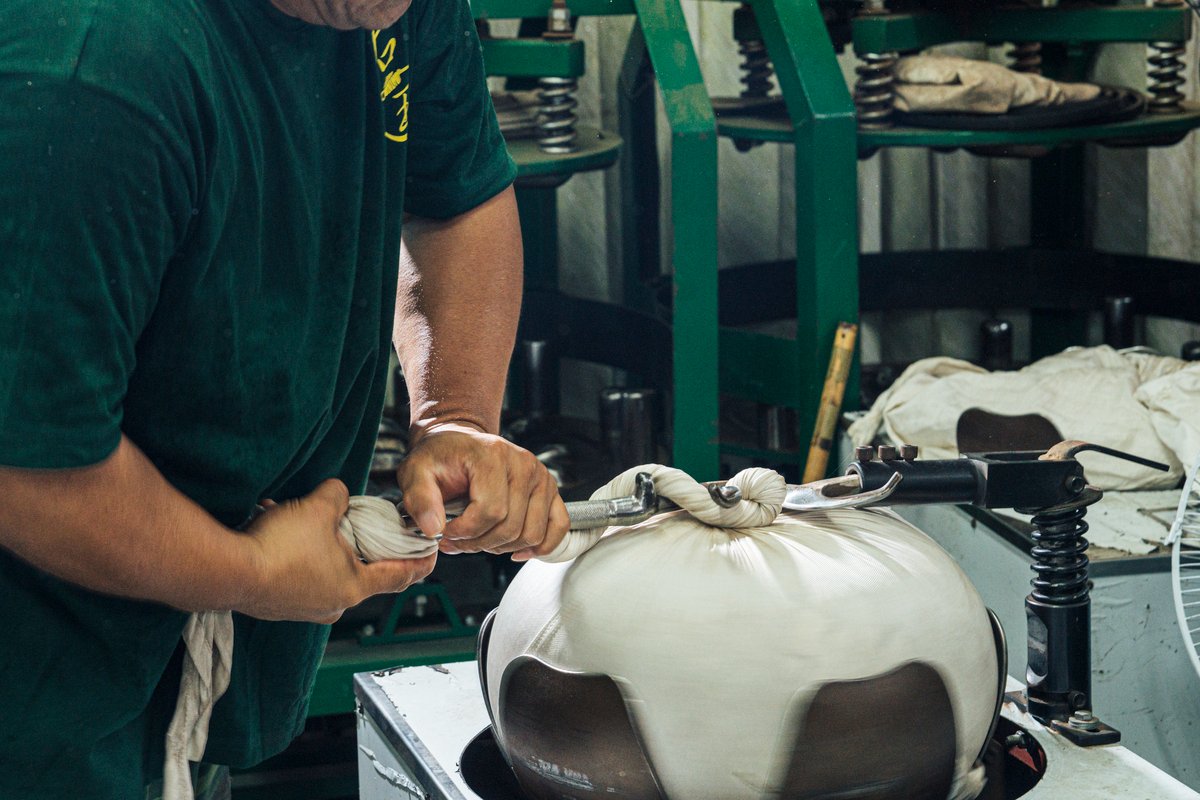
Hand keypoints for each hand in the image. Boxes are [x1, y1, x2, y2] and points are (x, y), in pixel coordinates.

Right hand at [240, 479, 436, 622]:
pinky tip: (278, 528)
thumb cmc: (280, 545)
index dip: (420, 562)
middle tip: (365, 527)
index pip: (400, 575)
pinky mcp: (279, 607)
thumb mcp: (319, 507)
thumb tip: (338, 494)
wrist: (227, 572)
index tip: (433, 554)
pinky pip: (298, 575)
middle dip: (363, 548)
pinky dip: (295, 553)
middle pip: (362, 574)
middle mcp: (333, 605)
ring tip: (304, 518)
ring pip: (326, 572)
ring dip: (321, 546)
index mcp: (354, 586)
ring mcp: (305, 609)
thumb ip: (338, 495)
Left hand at [397, 422, 569, 559]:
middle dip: (480, 543)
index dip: (465, 533)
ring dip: (503, 547)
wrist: (458, 443)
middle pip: (511, 527)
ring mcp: (541, 477)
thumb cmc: (440, 457)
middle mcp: (523, 464)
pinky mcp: (549, 490)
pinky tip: (516, 550)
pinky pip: (558, 526)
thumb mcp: (416, 472)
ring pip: (531, 533)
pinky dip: (541, 546)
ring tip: (480, 539)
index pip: (490, 512)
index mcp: (493, 455)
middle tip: (459, 540)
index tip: (446, 532)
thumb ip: (420, 499)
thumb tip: (433, 528)